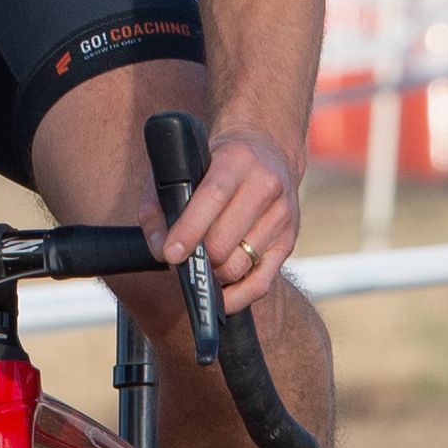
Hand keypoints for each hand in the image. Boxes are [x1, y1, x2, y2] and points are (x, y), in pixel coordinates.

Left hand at [140, 126, 299, 316]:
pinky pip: (261, 283)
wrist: (267, 151)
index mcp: (237, 160)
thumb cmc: (213, 165)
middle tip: (182, 259)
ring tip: (201, 265)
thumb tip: (160, 250)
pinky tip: (219, 293)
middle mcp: (266, 185)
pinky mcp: (289, 241)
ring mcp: (282, 215)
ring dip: (214, 274)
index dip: (189, 231)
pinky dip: (236, 296)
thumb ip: (159, 205)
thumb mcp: (182, 168)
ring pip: (239, 265)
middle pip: (225, 241)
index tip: (170, 254)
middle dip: (198, 257)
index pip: (213, 198)